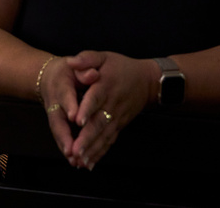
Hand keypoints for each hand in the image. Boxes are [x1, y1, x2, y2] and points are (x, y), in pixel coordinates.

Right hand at [37, 57, 84, 161]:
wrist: (48, 77)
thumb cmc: (67, 70)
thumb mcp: (75, 65)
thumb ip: (84, 68)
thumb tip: (93, 74)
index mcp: (62, 86)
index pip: (66, 96)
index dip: (70, 106)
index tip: (75, 117)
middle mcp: (56, 103)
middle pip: (57, 121)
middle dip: (64, 136)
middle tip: (71, 150)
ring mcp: (55, 115)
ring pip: (59, 132)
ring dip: (65, 146)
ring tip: (74, 160)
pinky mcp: (58, 123)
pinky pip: (62, 138)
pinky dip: (68, 150)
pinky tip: (76, 162)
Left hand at [61, 51, 157, 169]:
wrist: (148, 81)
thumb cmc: (122, 67)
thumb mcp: (104, 56)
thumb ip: (87, 58)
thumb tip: (71, 62)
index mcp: (105, 85)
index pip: (96, 98)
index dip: (87, 109)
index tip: (78, 120)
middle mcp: (112, 104)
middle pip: (99, 122)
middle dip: (87, 138)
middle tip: (75, 150)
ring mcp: (117, 117)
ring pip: (104, 135)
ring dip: (92, 149)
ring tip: (80, 161)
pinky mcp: (119, 125)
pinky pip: (110, 141)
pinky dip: (100, 153)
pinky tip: (90, 163)